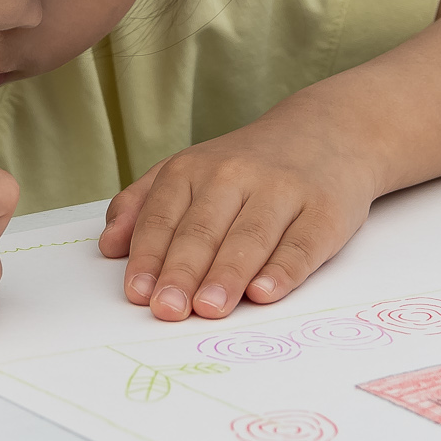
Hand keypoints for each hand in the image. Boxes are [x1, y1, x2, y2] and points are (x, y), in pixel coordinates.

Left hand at [98, 110, 379, 319]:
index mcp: (195, 169)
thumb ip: (144, 204)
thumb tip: (109, 245)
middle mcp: (236, 175)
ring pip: (249, 238)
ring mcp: (283, 191)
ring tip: (208, 308)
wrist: (331, 131)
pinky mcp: (325, 212)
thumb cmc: (250, 166)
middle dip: (183, 272)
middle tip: (168, 309)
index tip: (138, 293)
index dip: (149, 257)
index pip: (163, 217)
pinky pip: (301, 245)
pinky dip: (283, 270)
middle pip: (203, 230)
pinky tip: (264, 292)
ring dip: (226, 275)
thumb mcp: (192, 170)